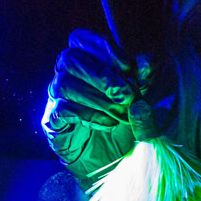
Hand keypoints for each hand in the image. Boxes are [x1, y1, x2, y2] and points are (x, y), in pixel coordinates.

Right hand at [41, 29, 150, 187]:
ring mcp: (55, 99)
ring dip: (98, 98)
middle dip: (102, 75)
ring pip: (65, 84)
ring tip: (121, 115)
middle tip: (127, 95)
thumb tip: (147, 63)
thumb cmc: (125, 123)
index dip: (103, 48)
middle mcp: (65, 76)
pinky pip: (62, 110)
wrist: (114, 162)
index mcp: (84, 62)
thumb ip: (143, 79)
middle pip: (70, 58)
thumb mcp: (141, 99)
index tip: (129, 67)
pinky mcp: (52, 123)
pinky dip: (89, 116)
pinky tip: (108, 125)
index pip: (80, 38)